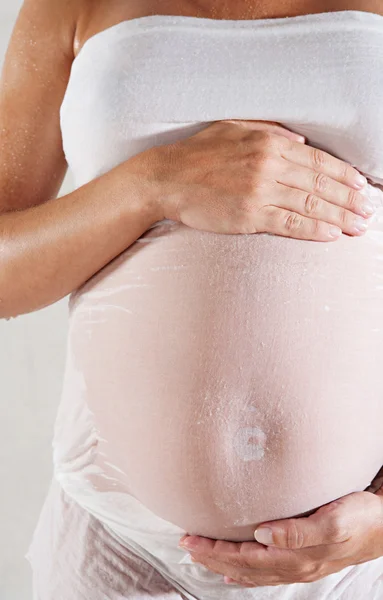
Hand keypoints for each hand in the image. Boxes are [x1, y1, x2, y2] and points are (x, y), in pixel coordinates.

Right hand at [149, 119, 373, 239]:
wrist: (166, 178)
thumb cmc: (198, 153)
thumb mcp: (234, 128)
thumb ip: (270, 131)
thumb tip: (300, 143)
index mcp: (269, 142)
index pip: (317, 160)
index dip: (344, 174)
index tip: (362, 186)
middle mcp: (268, 165)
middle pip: (320, 183)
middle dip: (349, 198)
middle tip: (368, 210)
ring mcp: (259, 191)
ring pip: (310, 204)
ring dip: (339, 216)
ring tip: (358, 226)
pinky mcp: (248, 215)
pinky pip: (288, 223)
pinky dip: (313, 229)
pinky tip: (331, 234)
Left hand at [178, 489, 382, 586]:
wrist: (382, 526)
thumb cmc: (359, 518)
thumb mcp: (332, 520)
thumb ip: (297, 530)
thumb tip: (262, 534)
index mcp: (295, 555)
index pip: (244, 557)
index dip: (215, 551)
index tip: (191, 540)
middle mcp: (293, 565)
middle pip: (243, 566)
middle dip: (212, 557)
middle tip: (186, 545)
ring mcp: (298, 566)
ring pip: (252, 570)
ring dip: (224, 564)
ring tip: (201, 557)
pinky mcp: (303, 559)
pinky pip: (266, 572)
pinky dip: (246, 572)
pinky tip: (236, 572)